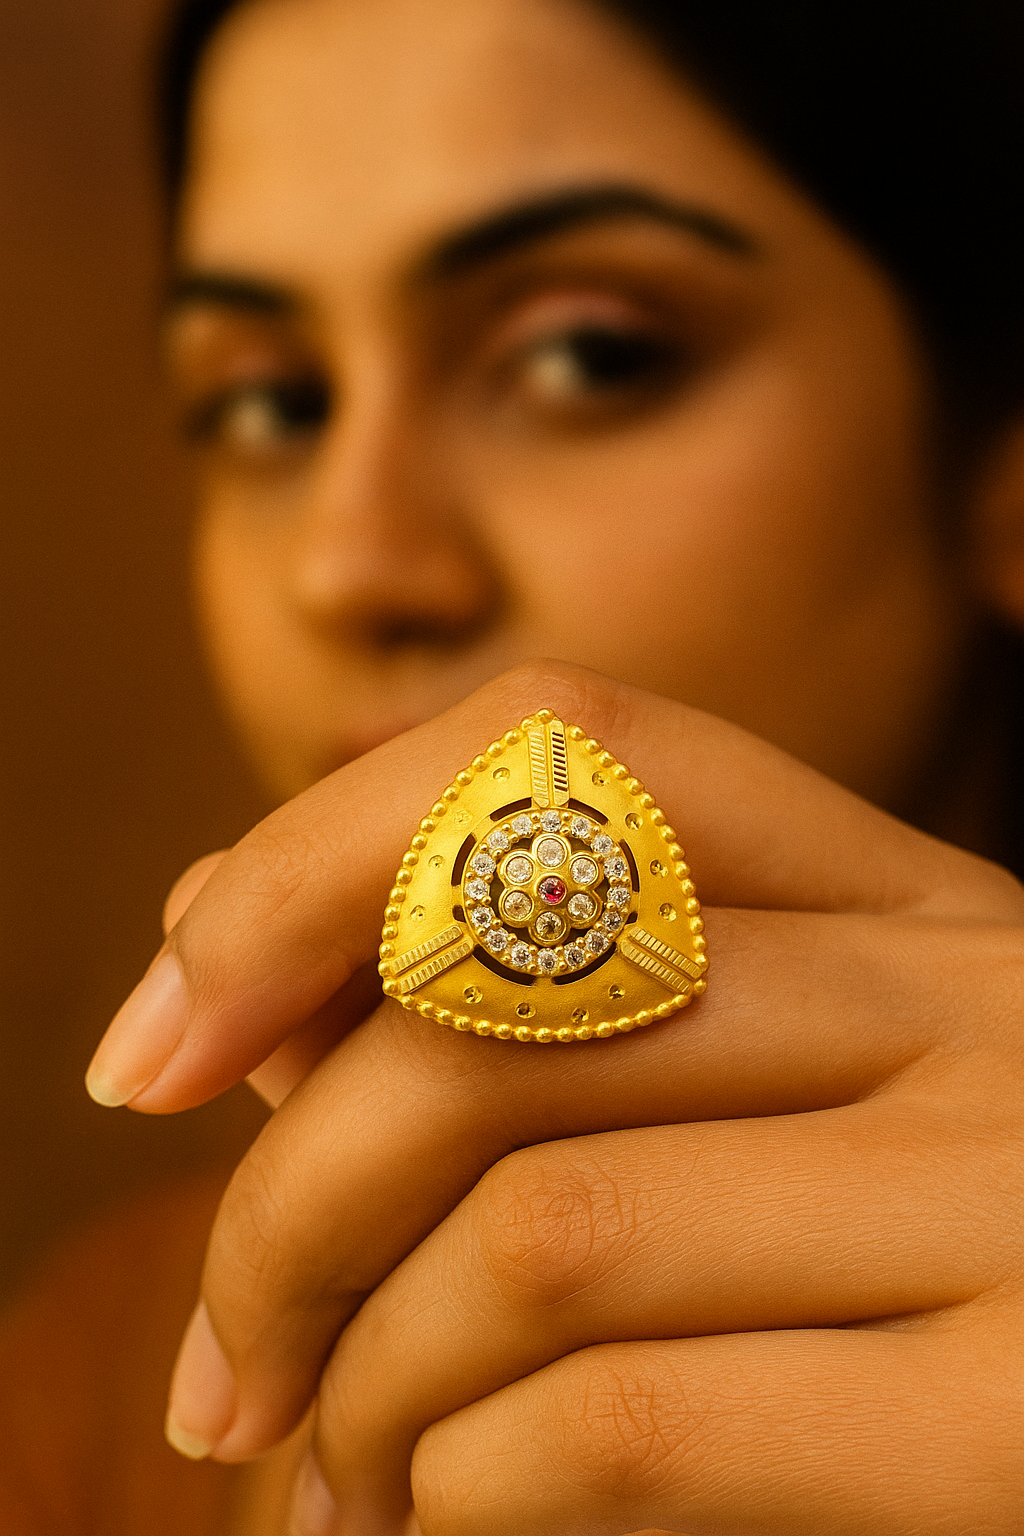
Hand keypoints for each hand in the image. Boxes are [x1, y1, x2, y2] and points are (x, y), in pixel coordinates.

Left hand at [87, 663, 1023, 1534]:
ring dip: (367, 1380)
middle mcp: (977, 998)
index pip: (572, 748)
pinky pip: (621, 1420)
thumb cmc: (915, 1269)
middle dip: (282, 1208)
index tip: (164, 1036)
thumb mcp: (768, 1094)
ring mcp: (1019, 1192)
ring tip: (338, 1476)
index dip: (317, 854)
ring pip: (540, 1227)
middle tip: (226, 1371)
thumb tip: (223, 940)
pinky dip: (463, 1492)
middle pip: (499, 1011)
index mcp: (906, 899)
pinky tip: (451, 1523)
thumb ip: (524, 1007)